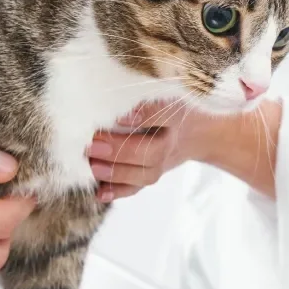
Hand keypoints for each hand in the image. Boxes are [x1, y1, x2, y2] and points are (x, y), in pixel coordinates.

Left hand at [88, 100, 214, 202]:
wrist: (196, 133)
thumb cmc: (170, 108)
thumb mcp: (163, 94)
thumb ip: (143, 98)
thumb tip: (115, 106)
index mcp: (175, 116)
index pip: (162, 115)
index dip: (142, 117)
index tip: (118, 117)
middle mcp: (170, 142)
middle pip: (150, 152)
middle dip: (119, 151)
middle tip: (92, 145)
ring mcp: (163, 163)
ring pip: (144, 174)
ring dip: (116, 173)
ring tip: (92, 167)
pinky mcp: (152, 175)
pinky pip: (138, 188)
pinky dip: (118, 191)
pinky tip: (100, 193)